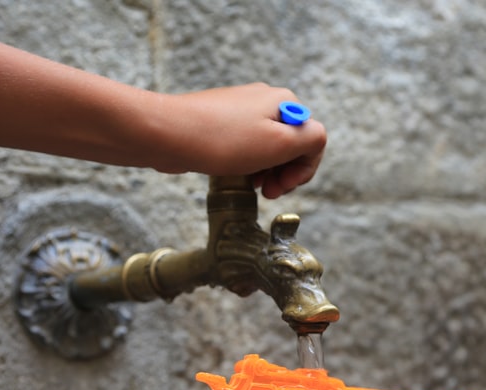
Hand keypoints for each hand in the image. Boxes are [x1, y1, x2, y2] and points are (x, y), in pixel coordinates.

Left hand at [155, 83, 326, 197]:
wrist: (169, 134)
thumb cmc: (223, 140)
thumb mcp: (280, 143)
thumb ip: (310, 140)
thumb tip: (316, 139)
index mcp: (284, 103)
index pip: (313, 140)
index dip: (302, 170)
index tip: (283, 187)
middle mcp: (266, 100)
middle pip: (291, 143)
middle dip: (285, 172)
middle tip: (268, 193)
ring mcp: (242, 110)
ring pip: (268, 147)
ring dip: (266, 170)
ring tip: (251, 186)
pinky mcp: (222, 121)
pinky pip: (246, 146)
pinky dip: (247, 163)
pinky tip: (236, 175)